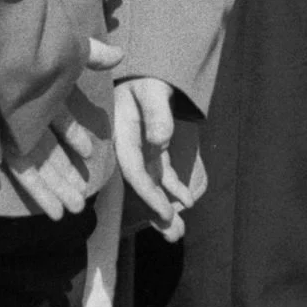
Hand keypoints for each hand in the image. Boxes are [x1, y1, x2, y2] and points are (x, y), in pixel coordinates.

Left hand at [4, 40, 120, 218]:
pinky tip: (54, 211)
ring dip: (57, 188)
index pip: (58, 119)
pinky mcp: (4, 146)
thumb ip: (91, 55)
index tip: (87, 153)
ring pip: (39, 166)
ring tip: (75, 208)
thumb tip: (119, 54)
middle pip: (49, 151)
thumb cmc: (24, 46)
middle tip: (83, 196)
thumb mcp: (63, 51)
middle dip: (66, 174)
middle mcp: (25, 115)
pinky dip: (40, 192)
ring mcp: (15, 132)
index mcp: (39, 94)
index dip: (73, 136)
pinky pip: (24, 174)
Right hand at [115, 77, 203, 240]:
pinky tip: (186, 201)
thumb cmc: (147, 78)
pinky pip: (160, 174)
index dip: (147, 191)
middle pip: (139, 184)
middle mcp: (125, 145)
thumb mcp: (152, 90)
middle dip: (156, 209)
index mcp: (120, 132)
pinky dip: (172, 188)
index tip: (165, 210)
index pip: (132, 168)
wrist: (147, 71)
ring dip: (163, 206)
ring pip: (151, 183)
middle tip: (173, 234)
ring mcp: (138, 149)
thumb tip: (161, 140)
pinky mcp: (150, 150)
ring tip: (178, 232)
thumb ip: (157, 112)